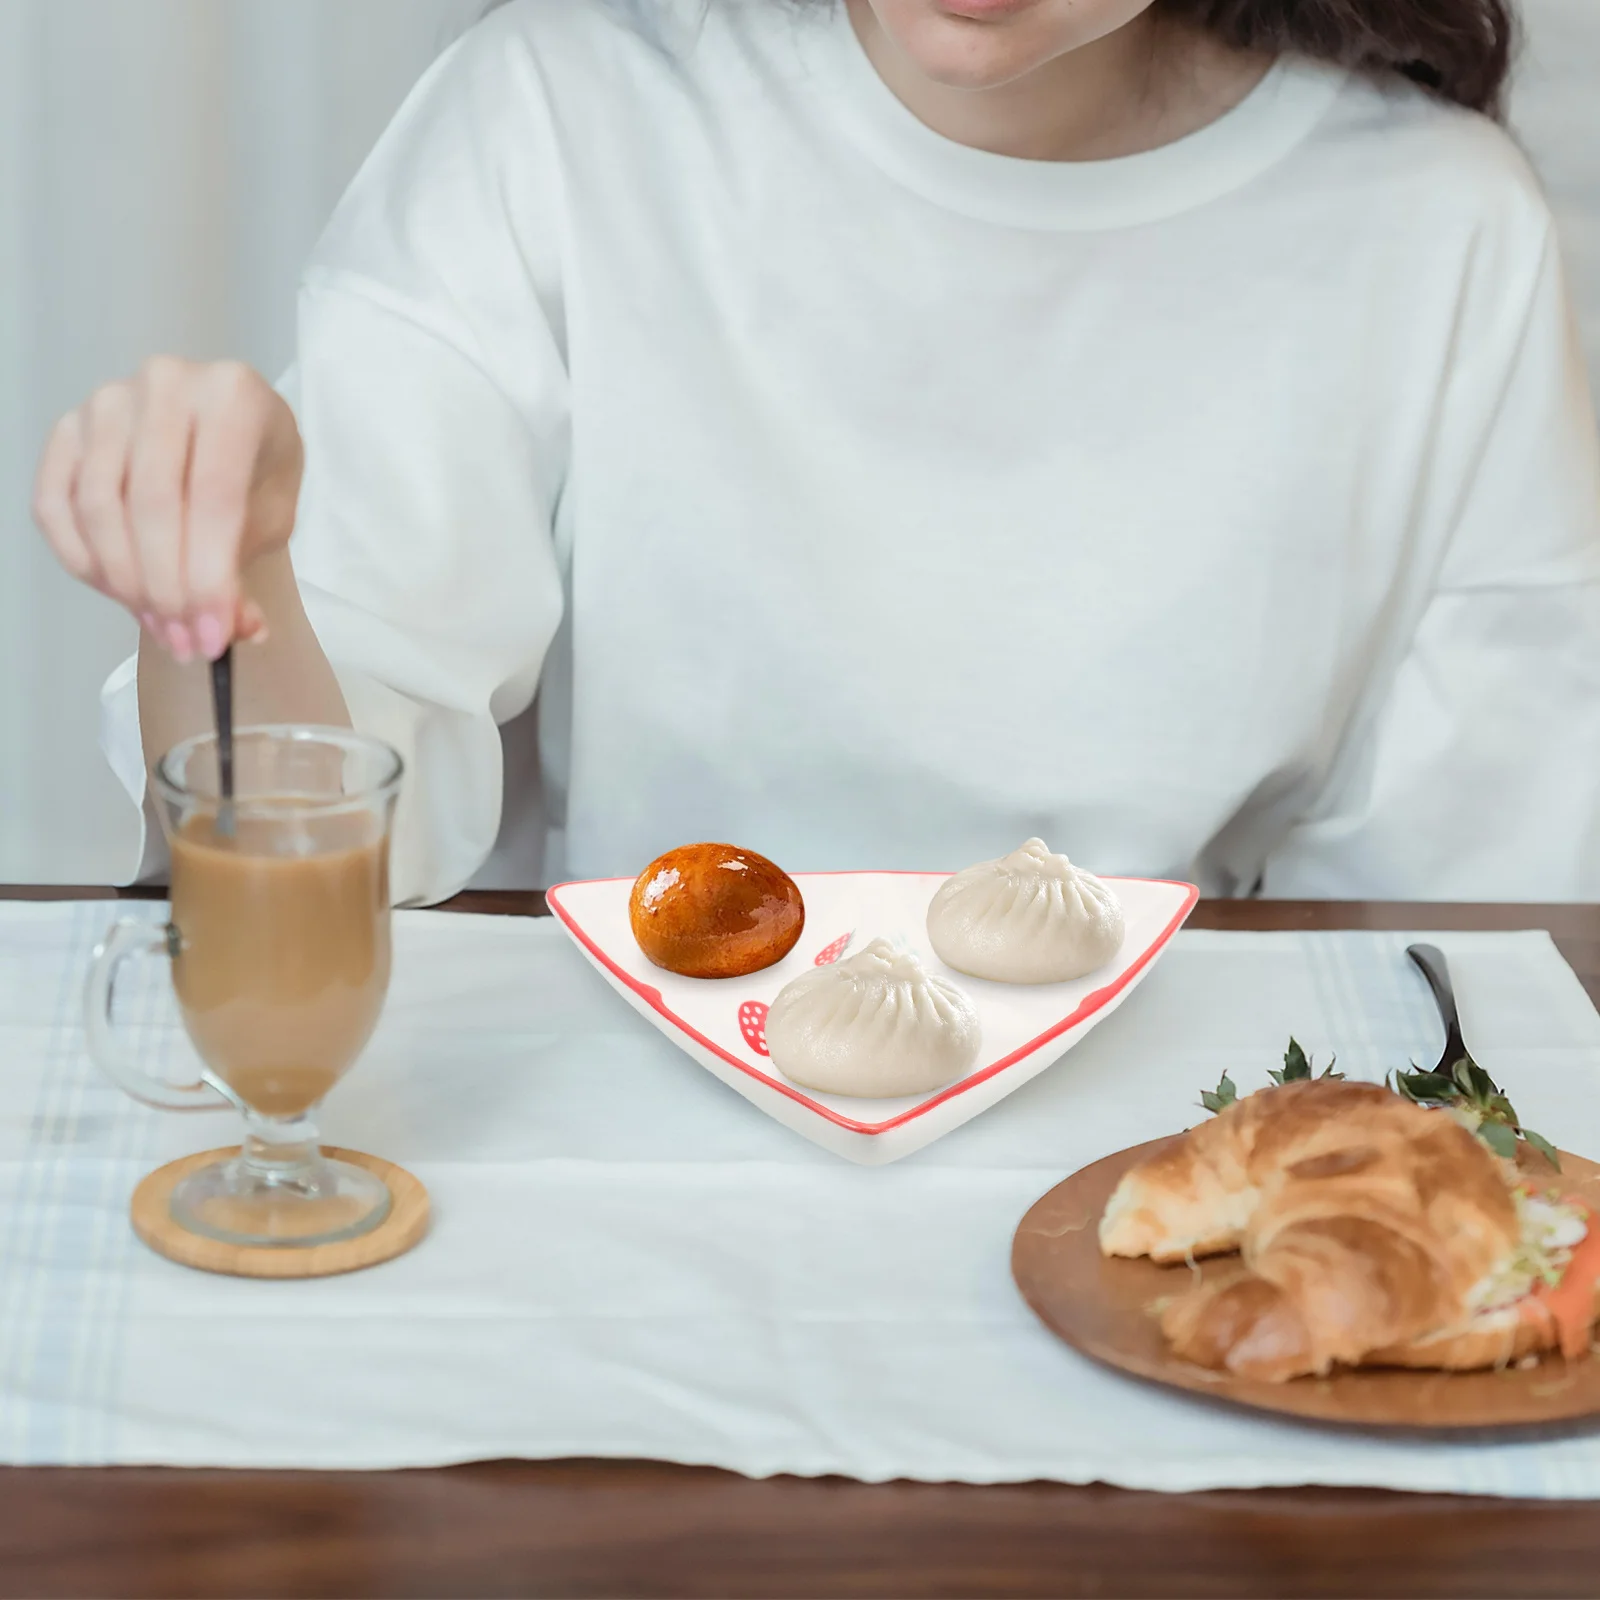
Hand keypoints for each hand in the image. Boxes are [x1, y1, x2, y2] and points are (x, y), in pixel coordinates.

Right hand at [31, 357, 303, 661]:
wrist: (228, 430)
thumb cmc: (256, 470)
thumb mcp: (273, 517)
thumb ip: (248, 571)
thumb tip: (229, 630)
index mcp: (232, 396)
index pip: (213, 497)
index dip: (209, 577)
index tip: (213, 635)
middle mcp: (165, 384)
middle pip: (150, 504)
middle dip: (167, 590)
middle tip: (186, 642)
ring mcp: (107, 402)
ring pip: (98, 507)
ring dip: (126, 584)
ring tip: (161, 625)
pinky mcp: (66, 428)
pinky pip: (55, 505)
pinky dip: (83, 561)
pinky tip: (118, 593)